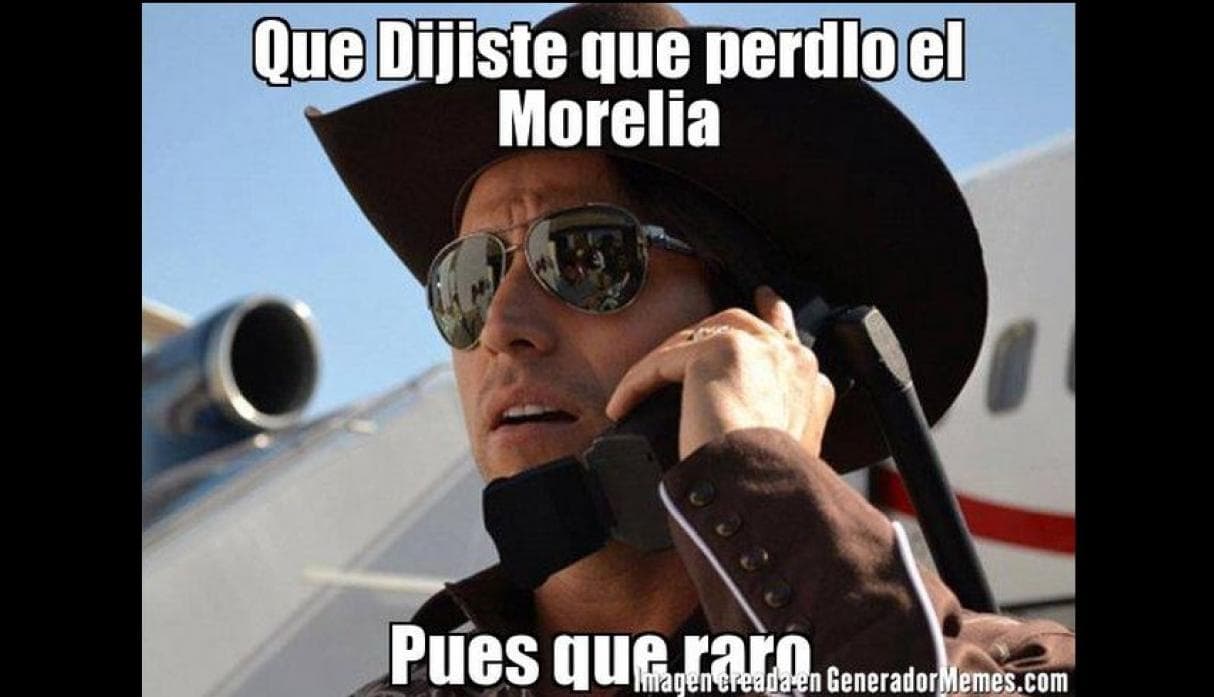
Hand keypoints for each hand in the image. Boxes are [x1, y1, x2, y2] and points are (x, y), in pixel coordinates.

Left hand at [606, 286, 835, 460]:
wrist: (761, 487)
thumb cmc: (768, 481)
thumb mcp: (787, 447)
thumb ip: (778, 419)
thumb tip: (745, 426)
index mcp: (809, 378)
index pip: (785, 331)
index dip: (772, 311)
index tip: (764, 297)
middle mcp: (788, 354)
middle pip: (736, 322)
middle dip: (702, 330)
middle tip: (671, 348)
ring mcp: (756, 347)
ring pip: (695, 339)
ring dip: (661, 365)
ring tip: (637, 392)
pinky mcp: (719, 350)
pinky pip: (662, 362)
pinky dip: (637, 384)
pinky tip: (622, 405)